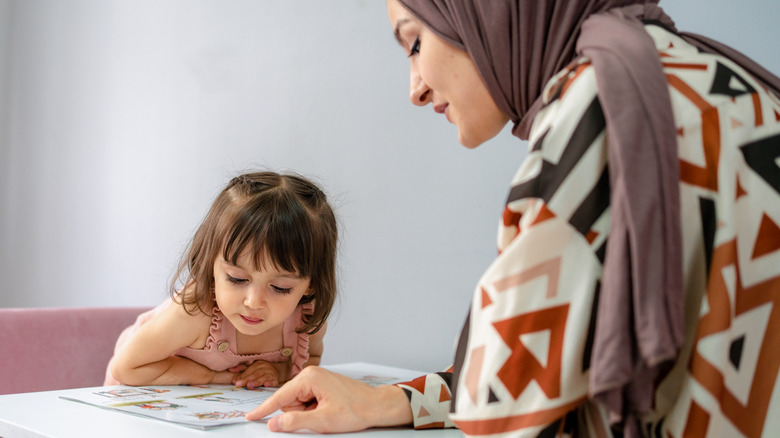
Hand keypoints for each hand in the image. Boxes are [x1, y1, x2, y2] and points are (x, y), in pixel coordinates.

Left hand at [232, 360, 285, 387]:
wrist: (277, 370)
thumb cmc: (261, 370)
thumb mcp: (252, 367)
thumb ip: (242, 368)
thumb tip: (230, 370)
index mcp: (258, 363)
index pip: (249, 370)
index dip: (242, 376)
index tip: (235, 382)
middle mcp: (265, 367)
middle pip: (255, 374)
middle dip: (247, 379)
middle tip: (239, 384)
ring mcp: (271, 373)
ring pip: (263, 377)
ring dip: (256, 382)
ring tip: (249, 386)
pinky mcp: (276, 380)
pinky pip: (273, 381)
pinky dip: (270, 383)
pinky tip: (266, 385)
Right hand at [245, 366, 412, 432]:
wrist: (376, 405)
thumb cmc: (355, 410)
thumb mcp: (323, 421)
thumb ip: (296, 422)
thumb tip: (275, 423)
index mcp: (309, 378)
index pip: (279, 397)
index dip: (264, 410)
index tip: (250, 417)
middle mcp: (311, 374)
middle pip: (289, 401)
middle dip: (299, 414)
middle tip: (319, 417)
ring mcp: (316, 378)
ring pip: (298, 403)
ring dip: (308, 413)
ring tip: (326, 413)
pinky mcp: (321, 384)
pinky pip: (307, 401)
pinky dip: (313, 410)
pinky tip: (327, 410)